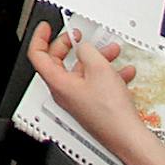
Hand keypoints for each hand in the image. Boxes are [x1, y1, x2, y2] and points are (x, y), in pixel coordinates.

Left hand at [26, 22, 142, 147]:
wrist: (127, 136)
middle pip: (58, 62)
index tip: (46, 27)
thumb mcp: (99, 69)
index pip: (38, 56)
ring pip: (81, 71)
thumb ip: (87, 51)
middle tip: (77, 36)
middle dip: (69, 45)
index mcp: (59, 83)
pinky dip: (108, 73)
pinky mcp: (92, 104)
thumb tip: (83, 48)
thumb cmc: (110, 111)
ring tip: (112, 51)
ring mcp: (78, 99)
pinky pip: (95, 83)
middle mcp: (65, 92)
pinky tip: (123, 71)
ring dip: (95, 58)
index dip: (40, 38)